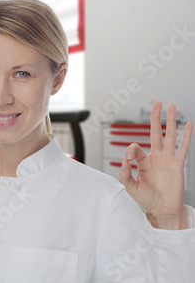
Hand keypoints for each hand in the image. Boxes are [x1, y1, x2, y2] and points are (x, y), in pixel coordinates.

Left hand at [119, 101, 192, 229]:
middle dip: (155, 118)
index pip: (136, 147)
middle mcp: (155, 158)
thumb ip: (125, 173)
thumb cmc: (147, 200)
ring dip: (169, 121)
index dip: (131, 150)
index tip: (129, 159)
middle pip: (155, 133)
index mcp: (142, 162)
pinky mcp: (177, 164)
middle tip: (157, 103)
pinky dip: (186, 136)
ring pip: (169, 136)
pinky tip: (188, 125)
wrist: (162, 210)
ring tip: (170, 107)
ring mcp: (167, 160)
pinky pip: (183, 147)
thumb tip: (125, 160)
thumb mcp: (130, 187)